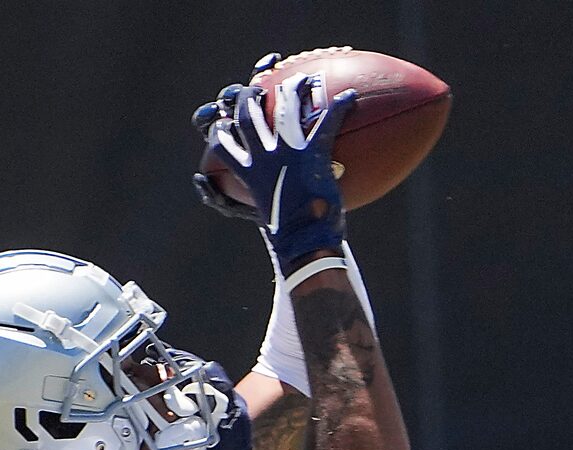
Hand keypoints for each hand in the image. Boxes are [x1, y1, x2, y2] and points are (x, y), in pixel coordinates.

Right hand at [192, 63, 354, 266]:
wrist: (304, 245)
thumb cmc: (288, 237)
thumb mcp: (265, 216)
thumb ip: (257, 201)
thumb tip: (253, 205)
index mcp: (249, 172)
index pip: (222, 143)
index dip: (220, 129)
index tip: (225, 121)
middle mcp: (263, 157)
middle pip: (247, 115)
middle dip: (248, 96)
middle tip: (258, 88)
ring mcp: (287, 152)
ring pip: (281, 108)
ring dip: (292, 89)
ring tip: (302, 80)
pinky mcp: (311, 154)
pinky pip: (325, 123)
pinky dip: (339, 107)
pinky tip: (351, 97)